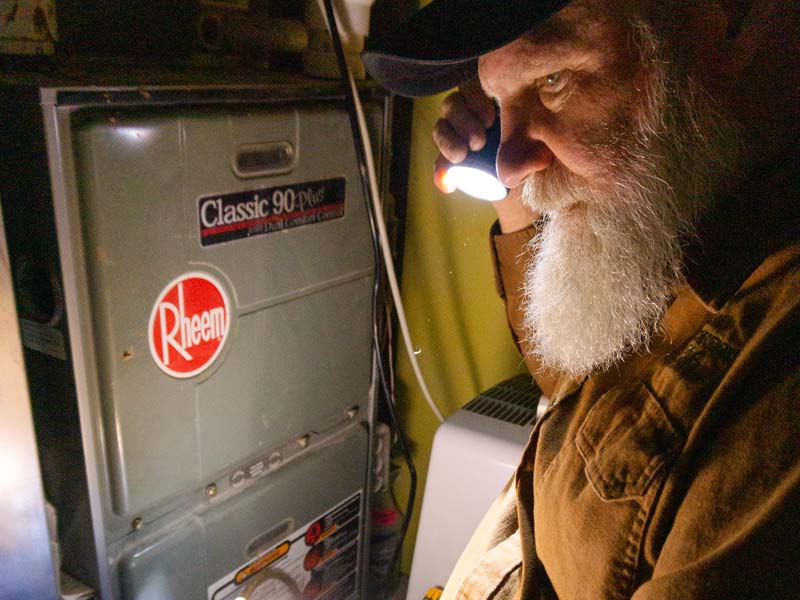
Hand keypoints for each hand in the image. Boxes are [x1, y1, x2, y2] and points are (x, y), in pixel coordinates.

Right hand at [432, 79, 538, 232]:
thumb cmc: (538, 156)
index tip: (489, 120)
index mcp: (492, 97)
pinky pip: (441, 163)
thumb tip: (540, 158)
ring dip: (447, 140)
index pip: (474, 87)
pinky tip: (448, 184)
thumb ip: (541, 151)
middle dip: (462, 121)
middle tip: (478, 142)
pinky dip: (442, 173)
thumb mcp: (542, 151)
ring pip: (442, 127)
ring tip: (461, 156)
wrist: (529, 186)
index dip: (476, 100)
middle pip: (454, 104)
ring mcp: (458, 134)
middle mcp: (470, 112)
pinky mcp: (451, 159)